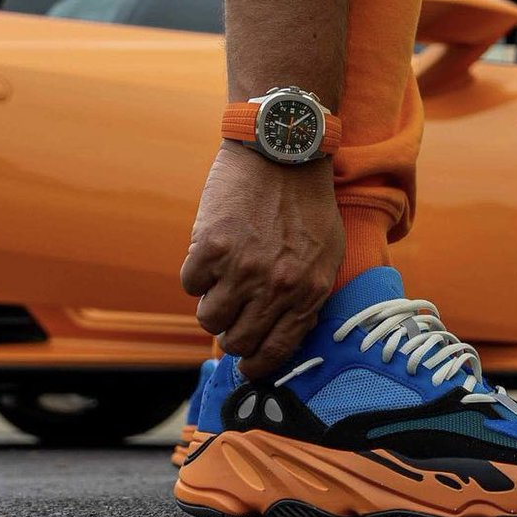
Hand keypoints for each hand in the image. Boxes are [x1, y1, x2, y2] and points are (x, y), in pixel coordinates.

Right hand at [181, 142, 343, 378]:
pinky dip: (195, 273)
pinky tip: (210, 252)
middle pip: (237, 340)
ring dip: (211, 303)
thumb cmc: (308, 202)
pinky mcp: (210, 246)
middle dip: (232, 331)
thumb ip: (308, 296)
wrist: (283, 150)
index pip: (276, 352)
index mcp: (308, 292)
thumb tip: (284, 335)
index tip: (247, 366)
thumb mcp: (327, 253)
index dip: (257, 366)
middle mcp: (276, 286)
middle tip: (232, 312)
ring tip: (222, 279)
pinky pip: (190, 283)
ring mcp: (242, 267)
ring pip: (208, 317)